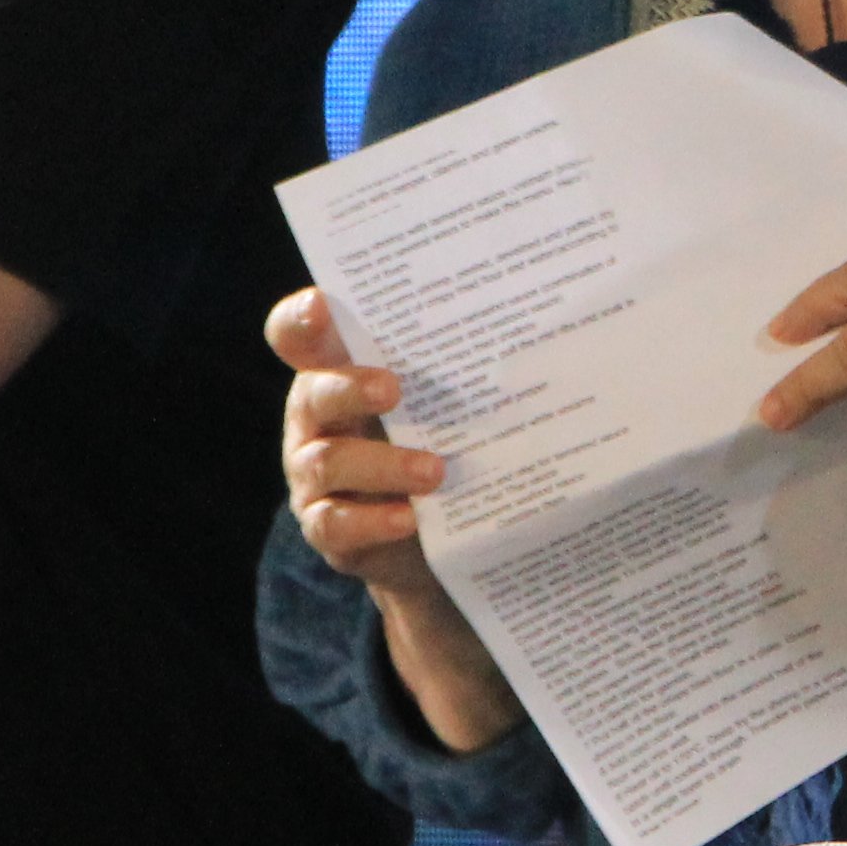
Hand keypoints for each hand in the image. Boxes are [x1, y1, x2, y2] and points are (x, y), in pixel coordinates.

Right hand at [266, 286, 523, 752]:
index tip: (324, 305)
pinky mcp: (328, 530)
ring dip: (384, 465)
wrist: (437, 540)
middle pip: (313, 394)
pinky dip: (373, 520)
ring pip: (327, 463)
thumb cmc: (443, 443)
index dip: (301, 318)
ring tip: (436, 472)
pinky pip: (336, 524)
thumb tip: (547, 323)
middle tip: (395, 388)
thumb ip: (459, 366)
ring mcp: (314, 477)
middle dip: (350, 388)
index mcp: (339, 373)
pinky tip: (410, 519)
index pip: (299, 336)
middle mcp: (317, 420)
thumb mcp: (447, 403)